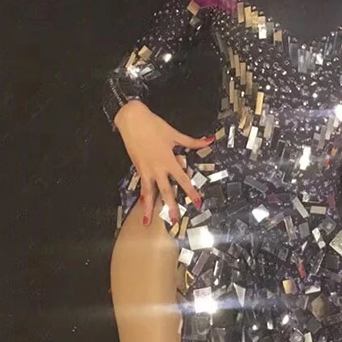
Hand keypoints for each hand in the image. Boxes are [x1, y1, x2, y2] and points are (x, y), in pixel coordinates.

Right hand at [114, 100, 214, 225]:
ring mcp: (146, 170)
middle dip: (170, 207)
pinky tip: (142, 203)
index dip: (191, 192)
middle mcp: (157, 168)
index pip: (183, 180)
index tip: (197, 202)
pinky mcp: (138, 168)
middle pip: (165, 191)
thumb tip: (209, 141)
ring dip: (149, 208)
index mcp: (168, 160)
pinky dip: (142, 195)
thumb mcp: (175, 134)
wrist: (132, 120)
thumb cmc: (153, 126)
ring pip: (149, 192)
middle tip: (174, 221)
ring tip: (148, 222)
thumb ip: (193, 142)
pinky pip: (141, 185)